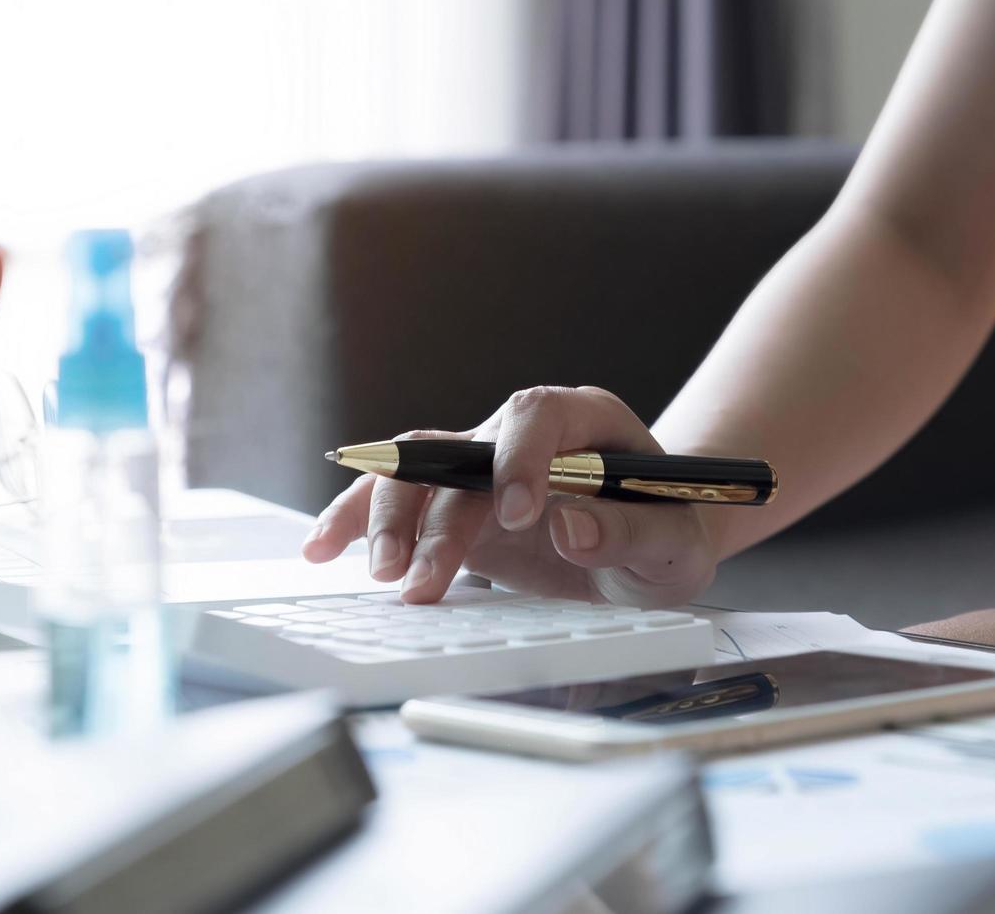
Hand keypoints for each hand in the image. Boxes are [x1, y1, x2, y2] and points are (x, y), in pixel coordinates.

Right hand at [298, 386, 720, 606]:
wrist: (649, 548)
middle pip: (462, 450)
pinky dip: (356, 520)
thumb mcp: (671, 545)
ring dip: (389, 519)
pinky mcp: (453, 502)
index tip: (521, 516)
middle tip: (425, 579)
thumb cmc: (667, 535)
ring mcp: (481, 466)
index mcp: (586, 421)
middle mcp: (522, 435)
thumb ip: (630, 533)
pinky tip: (323, 547)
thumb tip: (570, 523)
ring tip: (382, 576)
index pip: (538, 416)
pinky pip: (397, 499)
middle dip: (439, 515)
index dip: (520, 458)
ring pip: (416, 469)